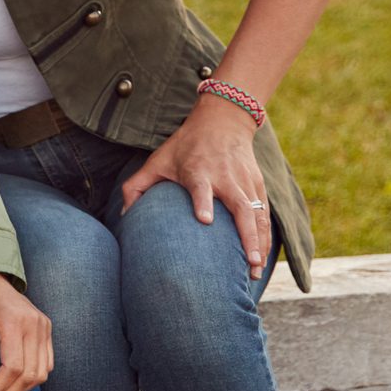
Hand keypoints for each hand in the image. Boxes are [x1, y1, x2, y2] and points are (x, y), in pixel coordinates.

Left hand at [0, 270, 51, 390]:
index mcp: (12, 319)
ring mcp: (43, 324)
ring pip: (42, 371)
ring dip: (23, 387)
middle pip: (30, 372)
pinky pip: (48, 362)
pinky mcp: (46, 327)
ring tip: (2, 390)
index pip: (12, 366)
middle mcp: (33, 322)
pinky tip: (15, 379)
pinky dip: (34, 375)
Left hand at [120, 93, 272, 279]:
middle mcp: (225, 177)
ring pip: (257, 214)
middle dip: (246, 234)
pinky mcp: (258, 186)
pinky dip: (265, 237)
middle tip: (249, 262)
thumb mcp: (159, 159)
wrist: (223, 121)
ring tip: (256, 270)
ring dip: (259, 243)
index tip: (204, 220)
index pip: (201, 186)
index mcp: (198, 170)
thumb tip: (124, 215)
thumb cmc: (186, 145)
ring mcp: (245, 182)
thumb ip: (138, 185)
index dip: (203, 201)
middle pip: (240, 206)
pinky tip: (262, 259)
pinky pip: (264, 215)